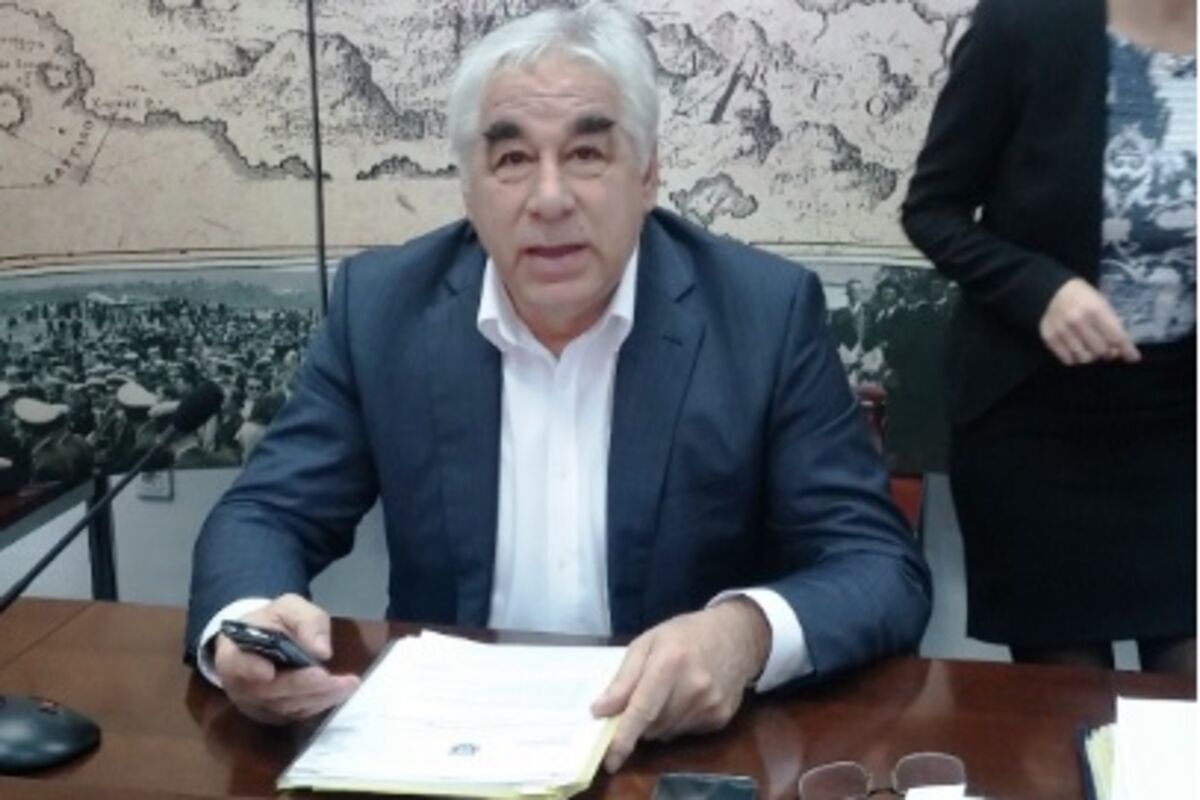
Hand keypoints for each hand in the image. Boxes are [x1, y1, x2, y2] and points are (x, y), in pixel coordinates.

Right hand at [213, 593, 359, 724]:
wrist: (267, 639)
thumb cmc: (274, 621)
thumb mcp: (289, 607)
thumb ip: (305, 621)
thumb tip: (321, 651)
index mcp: (233, 652)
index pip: (235, 664)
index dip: (250, 669)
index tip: (268, 672)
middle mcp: (240, 684)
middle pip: (267, 691)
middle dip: (301, 685)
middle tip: (329, 678)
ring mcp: (255, 704)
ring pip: (284, 706)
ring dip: (317, 697)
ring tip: (347, 684)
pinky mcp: (273, 715)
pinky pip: (295, 714)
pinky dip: (318, 704)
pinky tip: (339, 692)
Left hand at [590, 599, 769, 772]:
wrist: (737, 636)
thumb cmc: (685, 635)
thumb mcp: (648, 642)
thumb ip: (624, 678)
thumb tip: (600, 711)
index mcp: (670, 662)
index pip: (642, 710)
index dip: (623, 738)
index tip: (609, 760)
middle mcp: (693, 688)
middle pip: (652, 725)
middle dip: (638, 721)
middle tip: (641, 698)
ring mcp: (710, 706)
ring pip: (666, 732)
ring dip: (657, 722)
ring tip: (668, 692)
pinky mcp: (720, 719)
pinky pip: (685, 732)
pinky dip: (676, 722)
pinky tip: (685, 698)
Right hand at [1039, 279, 1140, 365]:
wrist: (1051, 291)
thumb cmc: (1082, 297)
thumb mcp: (1101, 303)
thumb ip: (1111, 324)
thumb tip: (1120, 348)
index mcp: (1095, 309)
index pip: (1116, 337)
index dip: (1127, 350)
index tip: (1133, 357)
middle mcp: (1078, 321)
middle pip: (1100, 350)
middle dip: (1108, 352)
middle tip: (1107, 349)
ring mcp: (1062, 331)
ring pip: (1084, 358)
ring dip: (1091, 356)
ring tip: (1091, 349)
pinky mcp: (1050, 338)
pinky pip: (1068, 359)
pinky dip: (1075, 358)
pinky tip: (1077, 350)